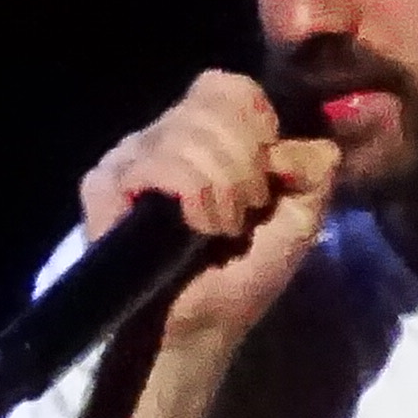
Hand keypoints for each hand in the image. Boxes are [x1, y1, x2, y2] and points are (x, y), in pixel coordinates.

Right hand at [80, 74, 340, 364]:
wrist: (195, 331)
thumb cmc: (239, 277)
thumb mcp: (298, 221)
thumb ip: (315, 173)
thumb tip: (301, 147)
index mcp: (201, 134)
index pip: (226, 87)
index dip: (255, 124)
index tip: (263, 176)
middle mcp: (159, 137)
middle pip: (211, 106)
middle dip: (244, 164)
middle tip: (242, 213)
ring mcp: (127, 159)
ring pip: (187, 133)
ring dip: (221, 188)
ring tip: (217, 228)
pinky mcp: (103, 186)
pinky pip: (158, 163)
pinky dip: (192, 196)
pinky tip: (191, 230)